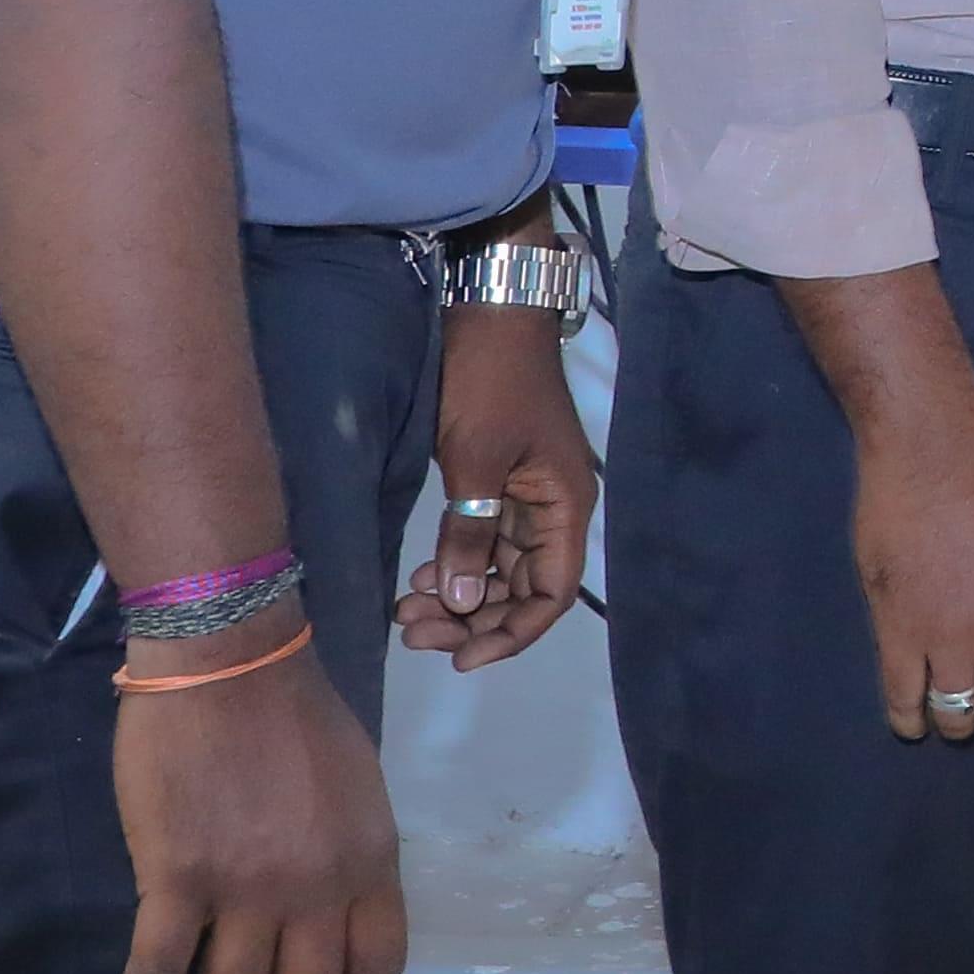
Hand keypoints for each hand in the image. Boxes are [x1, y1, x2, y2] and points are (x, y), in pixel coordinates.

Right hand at [110, 657, 406, 973]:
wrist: (227, 662)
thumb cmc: (292, 712)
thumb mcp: (356, 789)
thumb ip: (349, 853)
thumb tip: (330, 907)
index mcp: (369, 861)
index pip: (377, 966)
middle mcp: (317, 887)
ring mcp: (247, 888)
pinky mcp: (177, 878)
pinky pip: (157, 968)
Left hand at [404, 303, 597, 667]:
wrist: (489, 316)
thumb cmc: (490, 386)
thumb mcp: (476, 463)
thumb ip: (471, 537)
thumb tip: (464, 606)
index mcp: (566, 508)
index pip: (551, 595)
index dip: (511, 634)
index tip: (459, 658)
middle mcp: (553, 511)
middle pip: (522, 591)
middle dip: (473, 620)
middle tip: (412, 631)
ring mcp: (526, 499)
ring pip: (498, 572)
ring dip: (459, 597)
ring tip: (407, 608)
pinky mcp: (498, 484)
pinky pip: (482, 543)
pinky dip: (454, 565)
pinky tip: (419, 575)